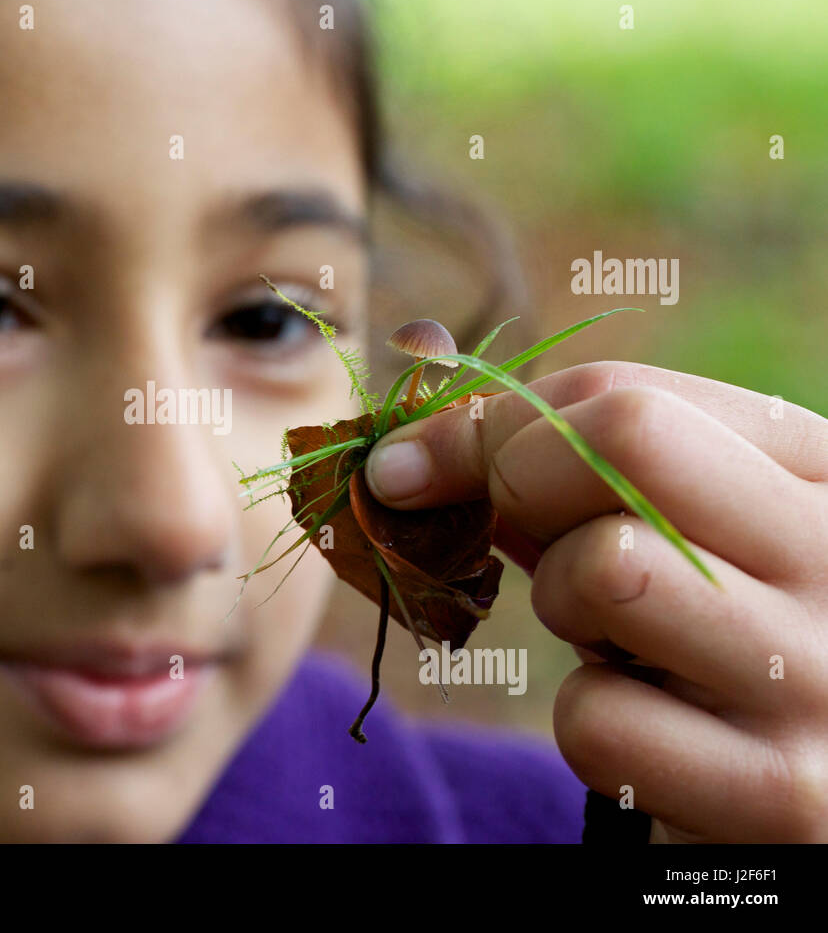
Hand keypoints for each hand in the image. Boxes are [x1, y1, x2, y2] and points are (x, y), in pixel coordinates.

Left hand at [364, 360, 827, 841]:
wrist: (793, 797)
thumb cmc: (702, 638)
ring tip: (620, 644)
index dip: (486, 425)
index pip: (623, 396)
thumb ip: (564, 480)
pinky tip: (654, 739)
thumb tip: (407, 462)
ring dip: (565, 612)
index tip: (407, 467)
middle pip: (627, 441)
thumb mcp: (664, 535)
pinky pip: (595, 721)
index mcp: (820, 467)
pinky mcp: (782, 793)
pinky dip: (589, 727)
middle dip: (518, 483)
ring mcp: (822, 674)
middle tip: (505, 537)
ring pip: (603, 571)